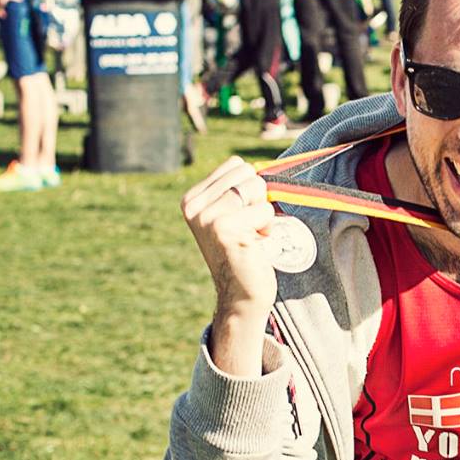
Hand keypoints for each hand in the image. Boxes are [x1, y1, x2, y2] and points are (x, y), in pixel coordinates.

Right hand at [182, 155, 281, 375]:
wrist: (242, 296)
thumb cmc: (246, 252)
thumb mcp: (236, 214)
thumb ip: (242, 187)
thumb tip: (267, 164)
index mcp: (192, 199)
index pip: (236, 164)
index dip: (250, 189)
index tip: (242, 218)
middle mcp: (194, 206)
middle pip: (247, 172)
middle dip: (258, 199)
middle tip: (248, 229)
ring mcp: (207, 217)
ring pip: (256, 187)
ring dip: (263, 214)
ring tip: (251, 237)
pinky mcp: (225, 229)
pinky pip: (264, 210)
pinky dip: (267, 228)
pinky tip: (254, 246)